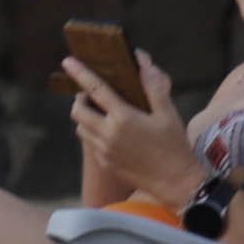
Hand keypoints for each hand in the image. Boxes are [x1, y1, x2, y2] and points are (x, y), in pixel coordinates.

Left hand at [66, 50, 206, 203]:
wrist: (175, 182)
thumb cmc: (174, 145)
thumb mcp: (167, 113)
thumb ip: (153, 86)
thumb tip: (142, 60)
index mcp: (123, 118)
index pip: (95, 90)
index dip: (80, 73)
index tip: (67, 61)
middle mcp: (108, 134)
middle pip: (78, 111)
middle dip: (80, 99)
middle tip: (92, 95)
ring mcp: (104, 151)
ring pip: (81, 128)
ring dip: (85, 117)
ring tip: (100, 112)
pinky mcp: (105, 164)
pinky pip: (89, 144)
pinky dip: (92, 133)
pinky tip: (109, 132)